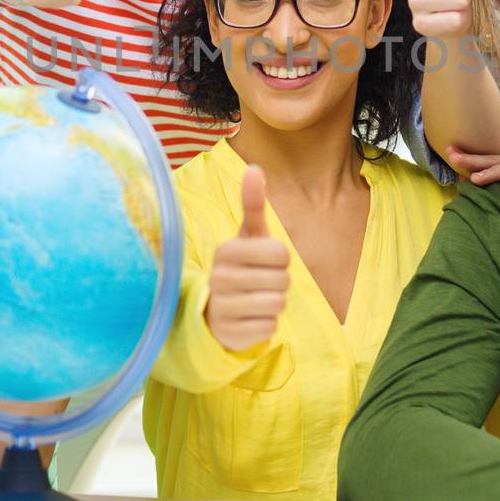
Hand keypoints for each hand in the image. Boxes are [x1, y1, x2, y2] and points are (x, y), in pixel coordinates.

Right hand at [205, 166, 290, 350]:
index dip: (282, 258)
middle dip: (279, 282)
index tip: (266, 260)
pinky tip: (251, 318)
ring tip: (257, 299)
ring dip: (275, 303)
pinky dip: (267, 324)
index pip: (281, 253)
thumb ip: (253, 204)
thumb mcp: (248, 236)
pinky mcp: (229, 334)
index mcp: (226, 250)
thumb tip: (255, 167)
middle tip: (262, 282)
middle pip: (282, 280)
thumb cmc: (241, 266)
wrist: (217, 310)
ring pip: (277, 304)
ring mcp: (222, 307)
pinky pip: (269, 328)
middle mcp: (219, 278)